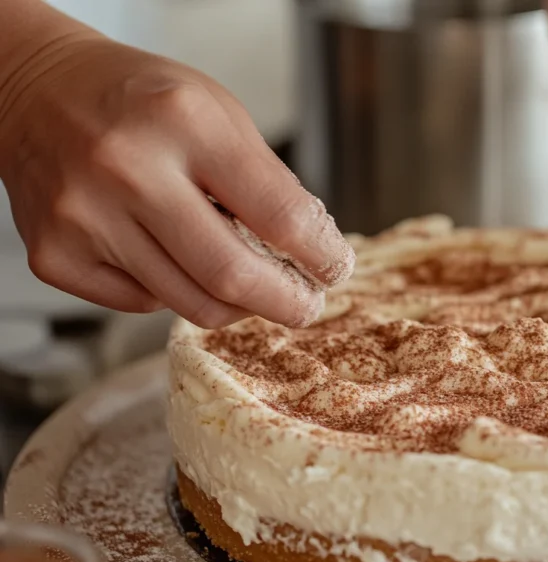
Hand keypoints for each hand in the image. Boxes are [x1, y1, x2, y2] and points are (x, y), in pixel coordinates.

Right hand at [0, 18, 353, 328]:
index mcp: (184, 122)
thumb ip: (268, 182)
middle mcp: (128, 170)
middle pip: (233, 276)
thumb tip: (312, 253)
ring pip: (192, 304)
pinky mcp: (56, 256)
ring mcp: (85, 218)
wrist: (35, 93)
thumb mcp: (219, 113)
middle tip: (306, 304)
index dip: (322, 256)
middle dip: (288, 302)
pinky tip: (174, 257)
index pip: (280, 216)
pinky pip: (144, 303)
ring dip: (237, 304)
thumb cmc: (141, 101)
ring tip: (252, 284)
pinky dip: (175, 291)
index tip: (335, 269)